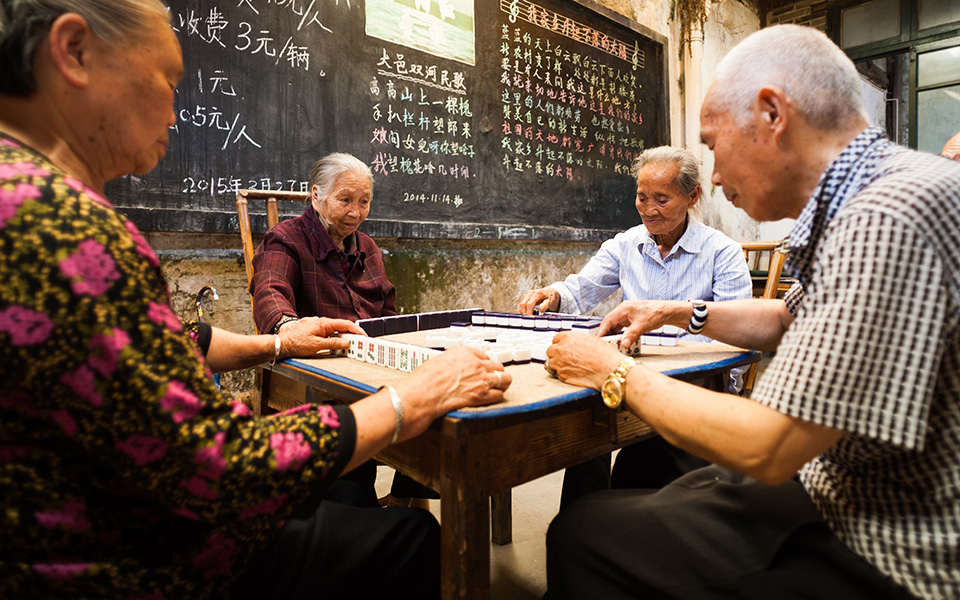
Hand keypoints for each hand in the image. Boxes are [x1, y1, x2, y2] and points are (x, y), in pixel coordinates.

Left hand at [279, 317, 364, 358]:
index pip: (346, 324)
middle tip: (361, 343)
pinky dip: (338, 339)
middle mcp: (324, 323)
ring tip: (353, 346)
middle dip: (353, 335)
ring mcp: (321, 327)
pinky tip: (340, 346)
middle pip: (343, 327)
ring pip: (338, 331)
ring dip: (345, 338)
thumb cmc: (298, 343)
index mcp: (325, 323)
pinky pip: (332, 334)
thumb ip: (333, 343)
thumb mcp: (317, 345)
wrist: (283, 343)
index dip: (357, 329)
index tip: (364, 336)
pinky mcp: (318, 332)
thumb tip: (347, 342)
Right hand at [393, 346, 510, 440]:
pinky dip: (497, 396)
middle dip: (496, 372)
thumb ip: (451, 363)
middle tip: (494, 377)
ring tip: (500, 387)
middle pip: (497, 366)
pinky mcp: (481, 395)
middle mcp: (475, 364)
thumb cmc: (424, 381)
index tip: (485, 366)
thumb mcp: (437, 361)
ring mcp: (480, 379)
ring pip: (504, 379)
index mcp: (463, 352)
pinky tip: (493, 397)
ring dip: (502, 383)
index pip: (483, 355)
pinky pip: (499, 394)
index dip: (485, 362)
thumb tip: (453, 369)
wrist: (422, 395)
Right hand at [518, 287, 559, 314]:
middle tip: (528, 318)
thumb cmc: (549, 297)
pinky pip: (521, 303)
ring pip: (521, 304)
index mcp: (537, 294)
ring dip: (523, 311)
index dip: (529, 312)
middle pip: (523, 304)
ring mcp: (527, 294)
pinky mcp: (525, 296)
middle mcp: (531, 292)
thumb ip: (545, 305)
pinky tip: (527, 312)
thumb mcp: (549, 301)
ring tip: (528, 316)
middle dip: (524, 312)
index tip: (531, 318)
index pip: (530, 304)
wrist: (548, 292)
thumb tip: (540, 310)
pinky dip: (523, 309)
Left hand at [546, 331, 622, 389]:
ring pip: (551, 363)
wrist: (610, 370)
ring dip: (558, 364)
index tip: (563, 347)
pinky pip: (557, 373)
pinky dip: (563, 374)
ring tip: (569, 366)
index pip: (555, 339)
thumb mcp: (591, 340)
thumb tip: (574, 344)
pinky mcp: (562, 376)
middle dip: (557, 354)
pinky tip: (573, 373)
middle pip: (550, 351)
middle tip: (565, 357)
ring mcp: (560, 363)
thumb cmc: (605, 356)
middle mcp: (561, 349)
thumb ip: (578, 341)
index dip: (561, 344)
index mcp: (568, 338)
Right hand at [598, 300, 686, 348]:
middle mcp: (623, 310)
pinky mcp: (630, 319)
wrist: (666, 311)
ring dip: (612, 334)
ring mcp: (626, 314)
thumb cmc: (655, 314)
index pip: (608, 320)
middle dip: (606, 333)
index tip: (599, 340)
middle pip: (609, 322)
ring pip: (614, 325)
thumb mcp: (642, 326)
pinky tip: (618, 340)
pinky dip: (618, 333)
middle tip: (603, 344)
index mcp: (623, 309)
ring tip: (610, 344)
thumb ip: (631, 335)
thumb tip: (623, 344)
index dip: (602, 331)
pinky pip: (620, 326)